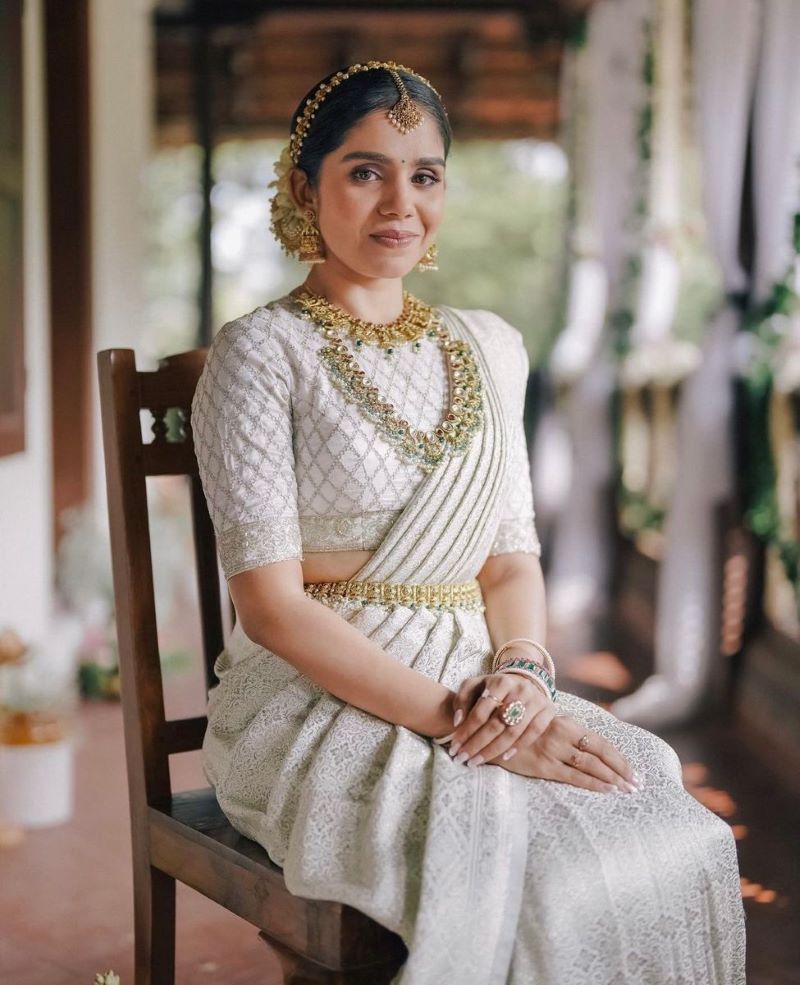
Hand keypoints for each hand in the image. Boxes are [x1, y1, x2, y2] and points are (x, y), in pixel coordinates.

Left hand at [440, 671, 555, 766]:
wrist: (523, 681)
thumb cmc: (494, 688)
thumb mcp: (475, 685)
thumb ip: (462, 699)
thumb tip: (457, 722)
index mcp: (499, 682)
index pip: (480, 712)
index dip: (466, 731)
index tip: (454, 747)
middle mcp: (520, 690)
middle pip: (496, 724)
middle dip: (477, 744)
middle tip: (463, 758)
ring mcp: (536, 701)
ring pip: (513, 732)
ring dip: (493, 750)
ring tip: (477, 760)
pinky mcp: (548, 710)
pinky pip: (533, 733)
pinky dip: (518, 747)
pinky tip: (504, 757)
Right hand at [488, 712, 640, 793]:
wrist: (490, 730)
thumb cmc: (522, 729)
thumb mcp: (548, 725)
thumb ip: (567, 734)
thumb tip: (590, 749)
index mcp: (567, 723)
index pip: (601, 742)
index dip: (620, 758)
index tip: (635, 771)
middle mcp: (563, 734)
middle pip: (601, 754)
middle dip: (622, 770)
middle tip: (638, 784)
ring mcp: (553, 749)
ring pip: (590, 765)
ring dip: (612, 779)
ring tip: (627, 790)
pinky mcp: (542, 765)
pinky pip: (573, 776)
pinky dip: (592, 783)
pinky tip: (606, 789)